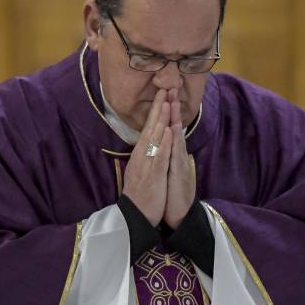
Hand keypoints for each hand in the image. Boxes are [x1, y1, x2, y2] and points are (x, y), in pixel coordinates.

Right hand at [121, 90, 170, 225]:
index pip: (148, 128)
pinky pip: (159, 156)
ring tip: (167, 102)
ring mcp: (147, 164)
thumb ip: (146, 155)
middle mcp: (142, 155)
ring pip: (155, 138)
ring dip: (161, 120)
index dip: (156, 111)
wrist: (135, 216)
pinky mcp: (153, 175)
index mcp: (141, 154)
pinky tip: (169, 131)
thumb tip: (149, 142)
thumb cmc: (141, 194)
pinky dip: (164, 143)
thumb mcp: (142, 170)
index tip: (162, 95)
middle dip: (158, 107)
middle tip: (164, 88)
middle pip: (151, 127)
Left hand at [163, 89, 194, 229]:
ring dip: (175, 119)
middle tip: (171, 87)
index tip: (163, 93)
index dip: (166, 111)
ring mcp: (179, 164)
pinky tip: (173, 130)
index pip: (168, 128)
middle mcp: (177, 155)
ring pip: (176, 137)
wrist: (178, 215)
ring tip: (173, 102)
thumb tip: (167, 142)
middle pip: (174, 128)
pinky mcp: (179, 174)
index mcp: (171, 154)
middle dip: (172, 108)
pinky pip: (175, 156)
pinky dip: (173, 142)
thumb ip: (168, 156)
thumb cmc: (171, 193)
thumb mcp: (167, 170)